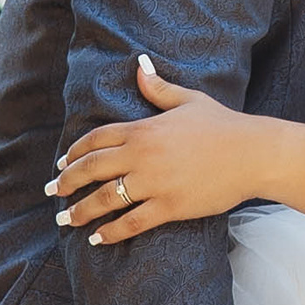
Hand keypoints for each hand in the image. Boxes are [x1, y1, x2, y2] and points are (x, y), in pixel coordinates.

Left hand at [50, 57, 262, 241]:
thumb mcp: (188, 100)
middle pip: (91, 169)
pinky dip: (111, 232)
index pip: (95, 140)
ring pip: (106, 199)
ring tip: (66, 219)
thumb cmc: (223, 125)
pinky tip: (97, 239)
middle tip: (52, 192)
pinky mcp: (169, 206)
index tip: (61, 164)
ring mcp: (154, 183)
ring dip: (81, 211)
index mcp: (143, 129)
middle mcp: (142, 156)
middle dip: (66, 182)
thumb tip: (140, 66)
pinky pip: (132, 222)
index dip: (74, 153)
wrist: (253, 153)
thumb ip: (158, 88)